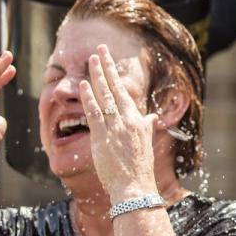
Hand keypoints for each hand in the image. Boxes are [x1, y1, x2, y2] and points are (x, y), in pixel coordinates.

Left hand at [78, 45, 158, 201]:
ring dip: (97, 76)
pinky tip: (83, 84)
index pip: (125, 92)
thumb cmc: (140, 168)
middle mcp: (128, 119)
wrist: (135, 185)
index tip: (109, 62)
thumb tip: (152, 118)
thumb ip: (147, 127)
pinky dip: (89, 97)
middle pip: (115, 87)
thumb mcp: (146, 142)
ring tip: (91, 59)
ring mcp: (116, 127)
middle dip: (107, 67)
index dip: (115, 76)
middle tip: (100, 49)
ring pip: (105, 95)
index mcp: (138, 121)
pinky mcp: (103, 136)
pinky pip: (94, 112)